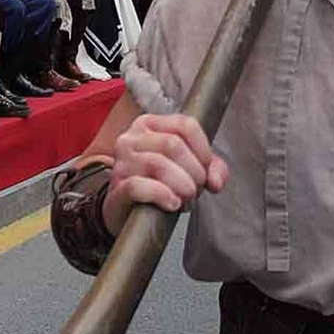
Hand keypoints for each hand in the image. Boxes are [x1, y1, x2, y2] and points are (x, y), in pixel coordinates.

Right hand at [104, 113, 228, 232]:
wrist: (127, 209)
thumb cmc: (157, 183)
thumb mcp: (187, 167)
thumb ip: (211, 168)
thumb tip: (216, 181)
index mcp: (149, 125)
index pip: (185, 124)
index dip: (203, 148)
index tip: (206, 168)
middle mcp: (132, 139)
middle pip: (173, 144)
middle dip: (194, 171)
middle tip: (196, 189)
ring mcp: (122, 163)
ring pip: (158, 163)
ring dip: (182, 185)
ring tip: (185, 198)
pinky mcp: (117, 187)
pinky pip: (139, 186)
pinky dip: (162, 195)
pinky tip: (172, 203)